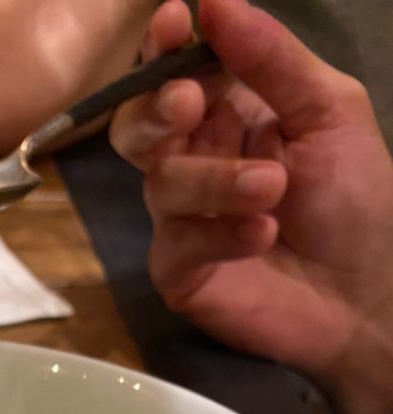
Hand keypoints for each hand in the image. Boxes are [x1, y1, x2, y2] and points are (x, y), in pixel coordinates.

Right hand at [110, 0, 392, 413]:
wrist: (365, 297)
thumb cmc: (356, 202)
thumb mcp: (330, 111)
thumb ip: (274, 60)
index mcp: (227, 113)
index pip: (175, 71)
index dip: (163, 47)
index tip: (174, 22)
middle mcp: (194, 160)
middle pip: (138, 124)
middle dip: (156, 108)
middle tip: (188, 105)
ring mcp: (179, 219)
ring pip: (160, 182)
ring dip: (216, 180)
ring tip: (272, 190)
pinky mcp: (177, 271)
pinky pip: (174, 241)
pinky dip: (219, 233)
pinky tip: (262, 236)